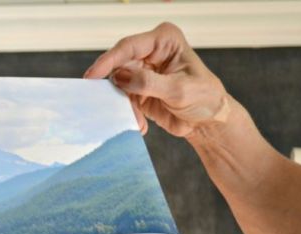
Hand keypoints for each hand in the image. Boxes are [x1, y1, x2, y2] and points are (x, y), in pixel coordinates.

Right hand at [83, 22, 227, 137]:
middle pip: (119, 65)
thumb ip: (148, 82)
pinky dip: (128, 114)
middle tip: (111, 105)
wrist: (207, 121)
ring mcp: (142, 72)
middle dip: (117, 88)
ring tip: (137, 121)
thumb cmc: (204, 98)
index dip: (109, 60)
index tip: (93, 75)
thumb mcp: (178, 90)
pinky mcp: (137, 91)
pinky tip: (141, 125)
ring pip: (118, 86)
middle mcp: (150, 53)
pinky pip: (122, 101)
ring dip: (124, 106)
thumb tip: (120, 78)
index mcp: (164, 41)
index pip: (130, 47)